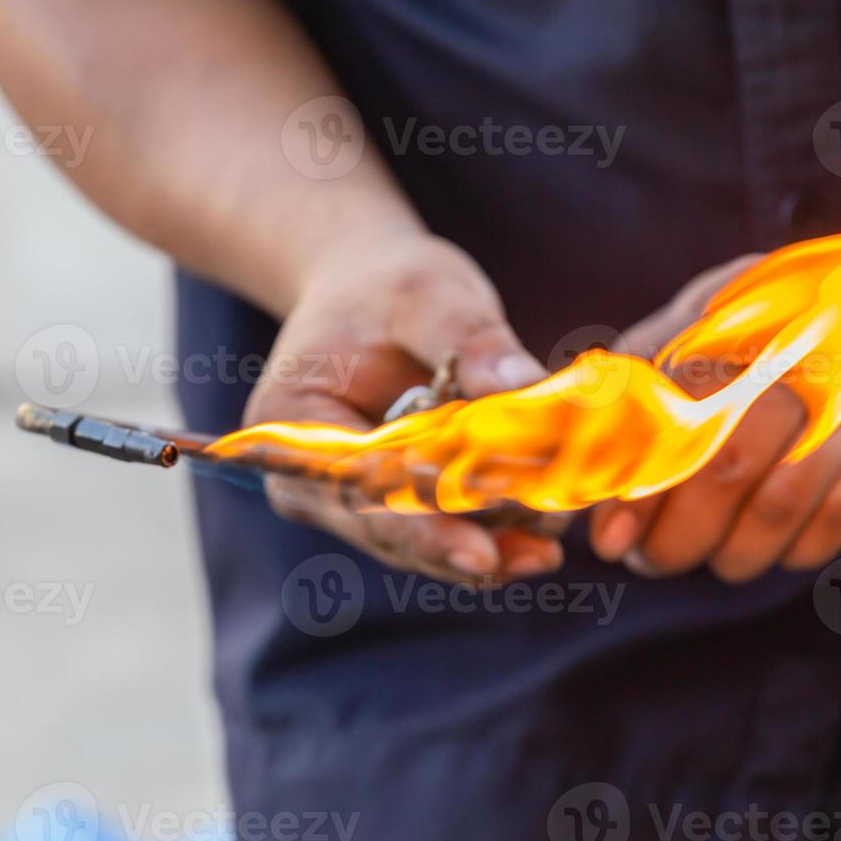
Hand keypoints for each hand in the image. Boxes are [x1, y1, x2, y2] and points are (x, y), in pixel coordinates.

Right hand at [245, 232, 563, 582]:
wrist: (368, 288)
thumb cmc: (385, 284)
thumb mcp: (426, 292)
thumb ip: (470, 338)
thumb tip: (525, 388)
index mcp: (291, 425)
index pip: (360, 488)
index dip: (423, 526)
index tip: (482, 552)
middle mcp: (309, 477)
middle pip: (390, 530)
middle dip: (467, 545)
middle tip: (540, 556)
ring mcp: (350, 498)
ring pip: (421, 541)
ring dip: (488, 545)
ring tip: (549, 543)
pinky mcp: (392, 501)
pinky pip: (440, 527)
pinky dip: (490, 530)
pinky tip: (539, 532)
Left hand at [588, 257, 840, 582]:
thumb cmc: (746, 345)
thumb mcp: (680, 343)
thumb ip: (626, 403)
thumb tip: (578, 485)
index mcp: (733, 324)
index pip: (669, 419)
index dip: (634, 489)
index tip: (609, 540)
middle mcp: (803, 354)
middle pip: (724, 466)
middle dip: (679, 535)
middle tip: (654, 561)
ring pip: (781, 502)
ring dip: (734, 553)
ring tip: (712, 561)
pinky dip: (798, 550)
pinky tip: (777, 549)